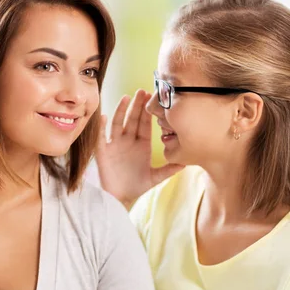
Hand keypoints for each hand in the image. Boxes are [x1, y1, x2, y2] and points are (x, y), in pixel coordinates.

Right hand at [95, 89, 183, 209]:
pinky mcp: (103, 151)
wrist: (120, 198)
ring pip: (118, 123)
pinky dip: (102, 127)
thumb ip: (169, 169)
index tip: (153, 98)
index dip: (149, 112)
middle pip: (133, 119)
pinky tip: (105, 117)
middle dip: (137, 106)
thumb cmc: (137, 186)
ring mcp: (115, 145)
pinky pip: (102, 137)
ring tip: (126, 98)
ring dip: (121, 110)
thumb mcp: (155, 177)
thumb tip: (186, 163)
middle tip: (142, 91)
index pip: (146, 124)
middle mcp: (128, 141)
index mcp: (142, 144)